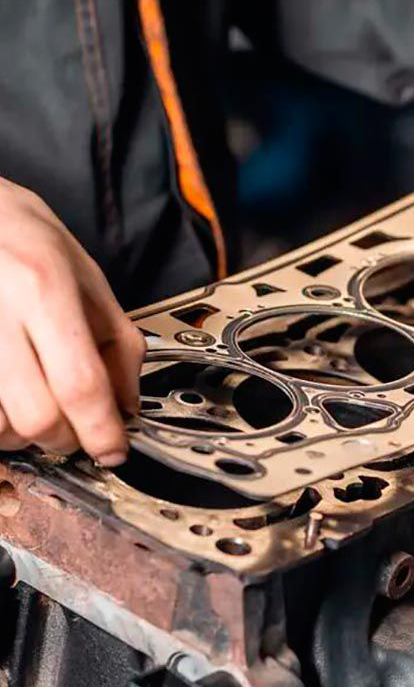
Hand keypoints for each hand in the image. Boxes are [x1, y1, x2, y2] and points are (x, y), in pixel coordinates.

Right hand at [0, 177, 144, 464]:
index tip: (114, 450)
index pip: (80, 383)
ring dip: (25, 435)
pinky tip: (10, 401)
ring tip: (39, 408)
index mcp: (43, 289)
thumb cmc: (23, 237)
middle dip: (66, 439)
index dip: (102, 431)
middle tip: (78, 431)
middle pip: (37, 416)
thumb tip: (128, 405)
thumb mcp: (88, 279)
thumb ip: (117, 345)